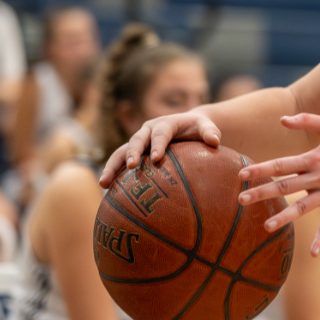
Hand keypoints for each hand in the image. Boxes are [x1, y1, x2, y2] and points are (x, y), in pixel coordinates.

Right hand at [101, 111, 222, 186]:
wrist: (187, 127)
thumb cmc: (198, 129)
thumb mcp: (206, 127)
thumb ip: (210, 132)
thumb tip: (215, 141)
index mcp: (164, 124)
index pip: (159, 133)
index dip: (157, 144)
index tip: (157, 158)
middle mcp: (146, 131)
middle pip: (136, 141)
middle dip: (132, 153)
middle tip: (132, 167)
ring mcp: (138, 143)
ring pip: (120, 153)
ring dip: (112, 167)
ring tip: (104, 184)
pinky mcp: (134, 155)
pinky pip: (121, 166)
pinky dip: (114, 177)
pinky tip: (108, 195)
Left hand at [238, 114, 319, 254]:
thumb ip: (306, 120)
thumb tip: (282, 119)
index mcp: (314, 158)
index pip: (282, 164)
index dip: (261, 169)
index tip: (241, 174)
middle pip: (286, 186)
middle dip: (262, 193)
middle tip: (241, 200)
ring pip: (304, 207)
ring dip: (285, 217)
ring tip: (266, 226)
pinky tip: (313, 253)